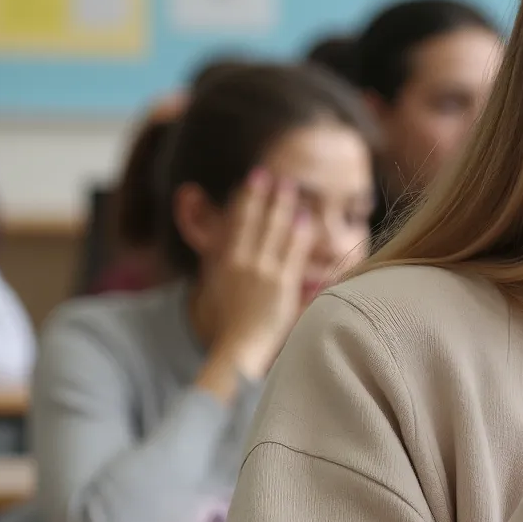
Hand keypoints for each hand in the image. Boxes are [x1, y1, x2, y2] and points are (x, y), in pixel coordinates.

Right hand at [195, 172, 311, 397]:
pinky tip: (305, 217)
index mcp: (223, 262)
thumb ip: (224, 271)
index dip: (245, 200)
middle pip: (253, 219)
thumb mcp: (217, 292)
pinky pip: (291, 251)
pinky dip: (298, 232)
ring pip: (272, 230)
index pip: (235, 223)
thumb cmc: (229, 327)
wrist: (237, 348)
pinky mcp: (280, 284)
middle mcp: (240, 261)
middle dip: (262, 195)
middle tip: (270, 173)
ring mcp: (260, 270)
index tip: (251, 182)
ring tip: (289, 186)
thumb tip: (228, 257)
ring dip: (281, 205)